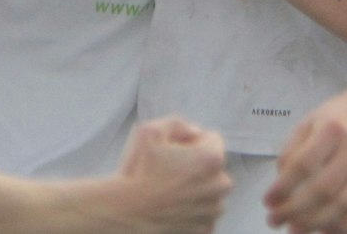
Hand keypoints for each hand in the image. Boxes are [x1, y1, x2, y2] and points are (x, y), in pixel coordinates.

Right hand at [119, 117, 230, 233]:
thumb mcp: (150, 131)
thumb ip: (177, 123)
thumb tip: (194, 133)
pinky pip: (203, 214)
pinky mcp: (205, 230)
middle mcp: (220, 185)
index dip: (191, 142)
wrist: (127, 213)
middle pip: (213, 167)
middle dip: (197, 166)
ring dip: (195, 189)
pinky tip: (172, 208)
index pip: (211, 140)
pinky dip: (192, 211)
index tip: (173, 152)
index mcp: (212, 159)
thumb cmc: (139, 172)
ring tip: (168, 192)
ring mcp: (213, 211)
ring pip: (209, 192)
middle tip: (170, 172)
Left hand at [264, 90, 346, 233]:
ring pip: (346, 207)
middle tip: (274, 221)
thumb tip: (280, 189)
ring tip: (295, 230)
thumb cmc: (341, 117)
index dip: (283, 187)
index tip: (267, 201)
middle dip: (294, 211)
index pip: (304, 164)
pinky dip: (344, 228)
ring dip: (316, 225)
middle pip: (324, 190)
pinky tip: (324, 231)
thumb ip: (293, 150)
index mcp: (334, 128)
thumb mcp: (311, 121)